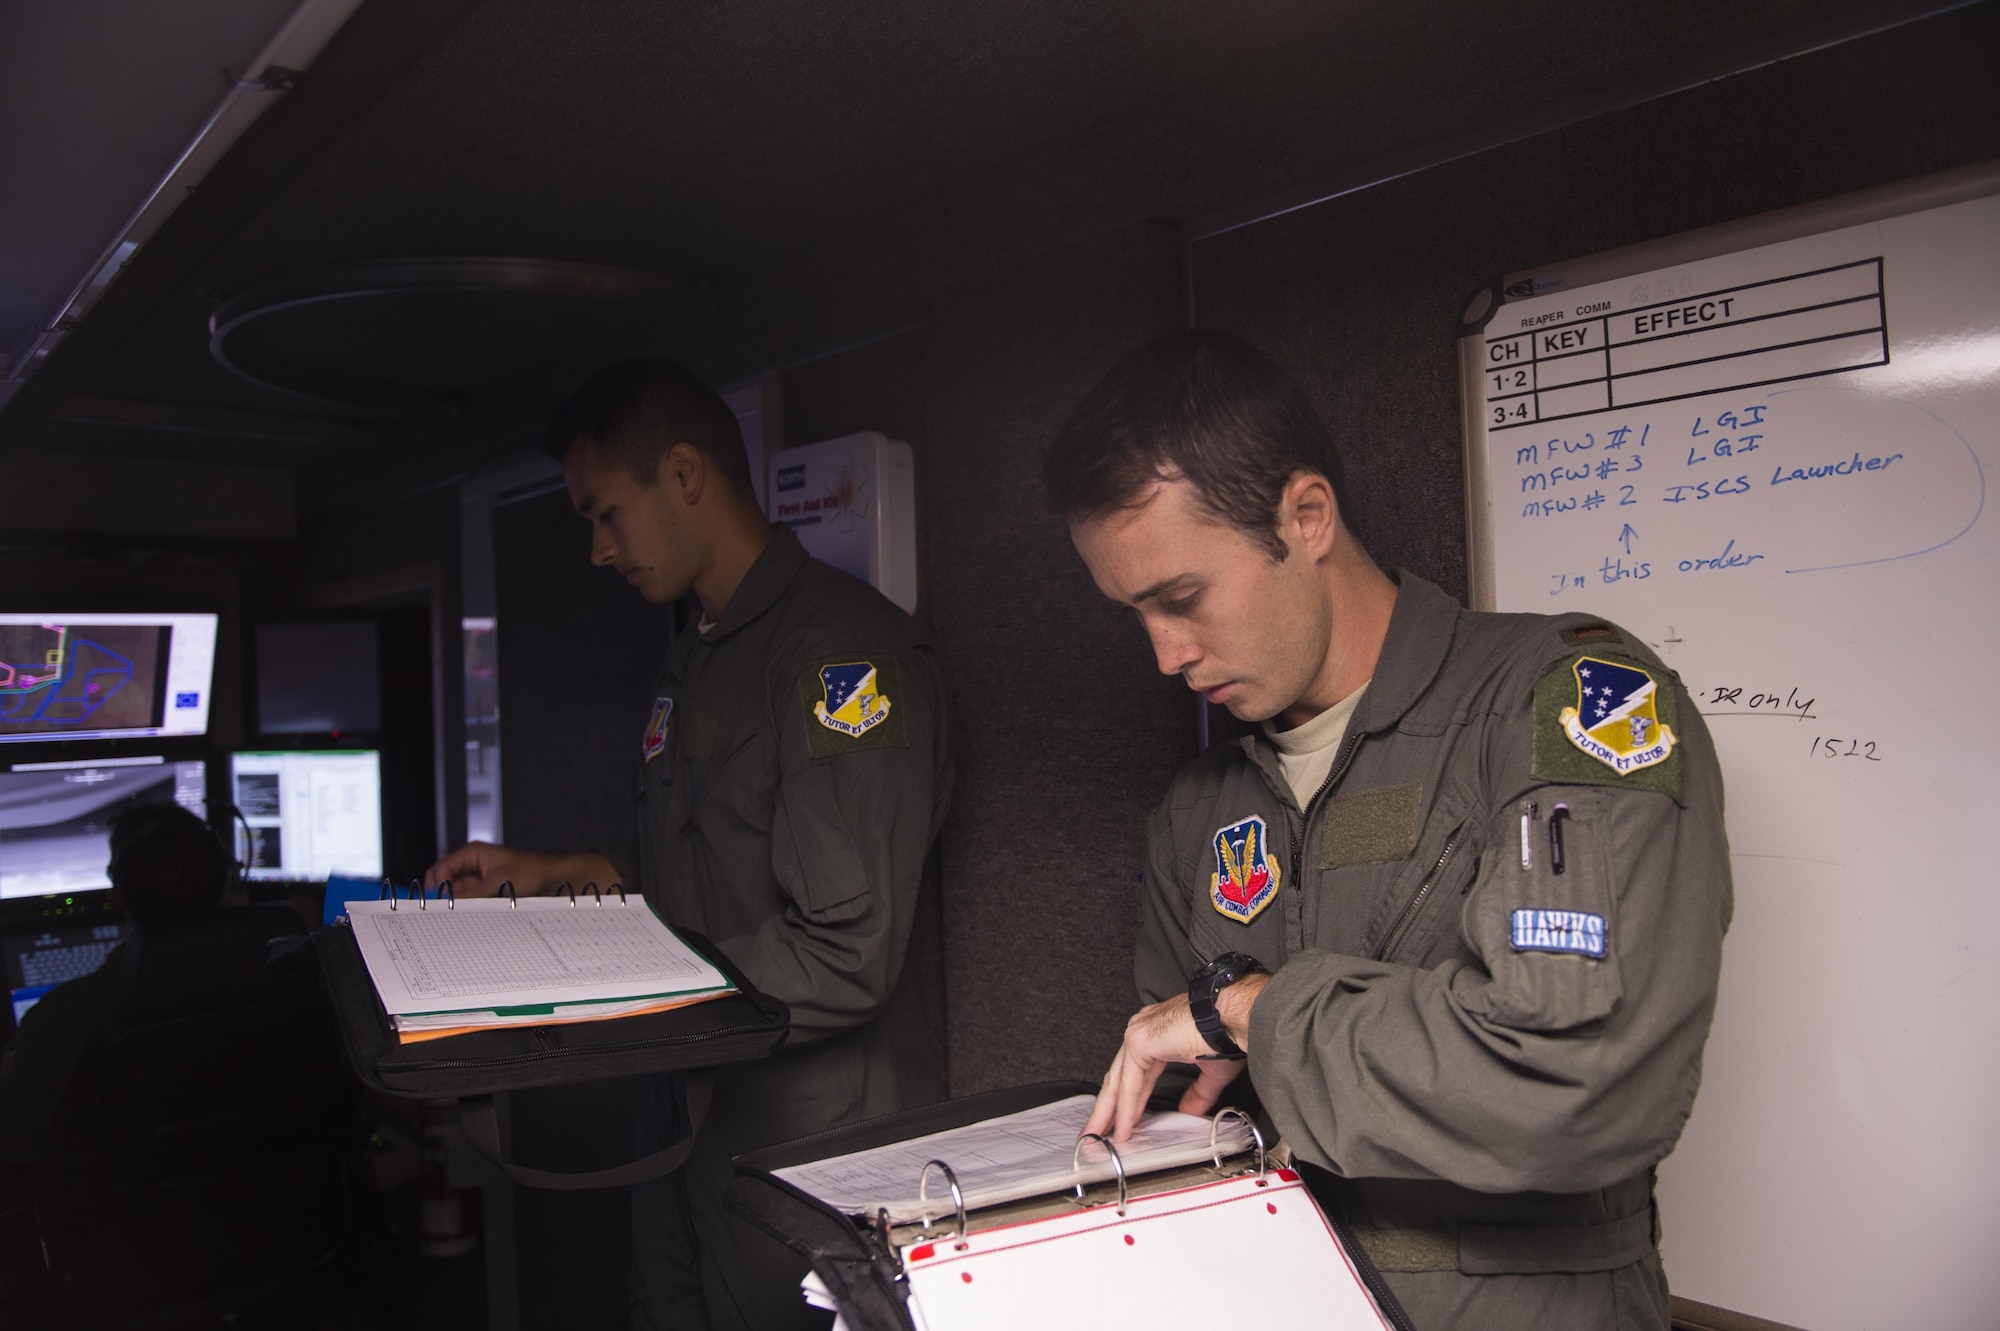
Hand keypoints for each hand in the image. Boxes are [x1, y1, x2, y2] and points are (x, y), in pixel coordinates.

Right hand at [423, 843, 616, 897]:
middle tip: (444, 912)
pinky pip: (471, 904)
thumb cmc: (532, 871)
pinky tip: (472, 917)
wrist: (554, 879)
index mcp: (472, 854)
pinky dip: (469, 910)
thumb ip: (471, 894)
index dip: (436, 885)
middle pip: (447, 884)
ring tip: (462, 915)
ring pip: (458, 896)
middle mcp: (473, 867)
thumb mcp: (498, 882)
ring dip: (459, 905)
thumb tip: (449, 904)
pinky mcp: (487, 894)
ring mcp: (479, 882)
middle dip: (446, 897)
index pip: (441, 869)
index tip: (436, 901)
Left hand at [1082, 973, 1270, 1142]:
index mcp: (1158, 1032)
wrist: (1234, 1015)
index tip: (1121, 1120)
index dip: (1127, 1098)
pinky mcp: (1140, 1041)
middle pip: (1119, 1076)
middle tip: (1096, 1131)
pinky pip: (1130, 1083)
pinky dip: (1127, 1107)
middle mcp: (1144, 1029)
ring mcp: (1139, 1033)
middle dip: (1107, 1107)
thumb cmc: (1227, 1030)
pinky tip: (1124, 1126)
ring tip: (1100, 1135)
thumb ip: (1196, 1092)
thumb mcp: (1210, 1069)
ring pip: (1119, 1080)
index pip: (1134, 1072)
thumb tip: (1189, 1109)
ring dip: (1110, 1111)